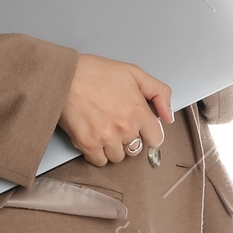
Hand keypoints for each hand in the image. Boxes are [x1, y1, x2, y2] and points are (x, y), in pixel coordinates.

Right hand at [58, 53, 172, 167]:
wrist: (64, 76)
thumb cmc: (95, 72)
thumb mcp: (134, 73)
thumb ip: (159, 93)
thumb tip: (168, 116)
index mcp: (138, 111)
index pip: (156, 139)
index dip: (148, 133)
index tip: (141, 129)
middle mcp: (125, 127)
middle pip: (135, 149)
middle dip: (129, 139)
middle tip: (116, 124)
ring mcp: (106, 138)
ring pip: (118, 157)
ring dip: (113, 147)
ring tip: (104, 129)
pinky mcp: (87, 144)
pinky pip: (99, 161)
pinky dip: (97, 153)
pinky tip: (93, 137)